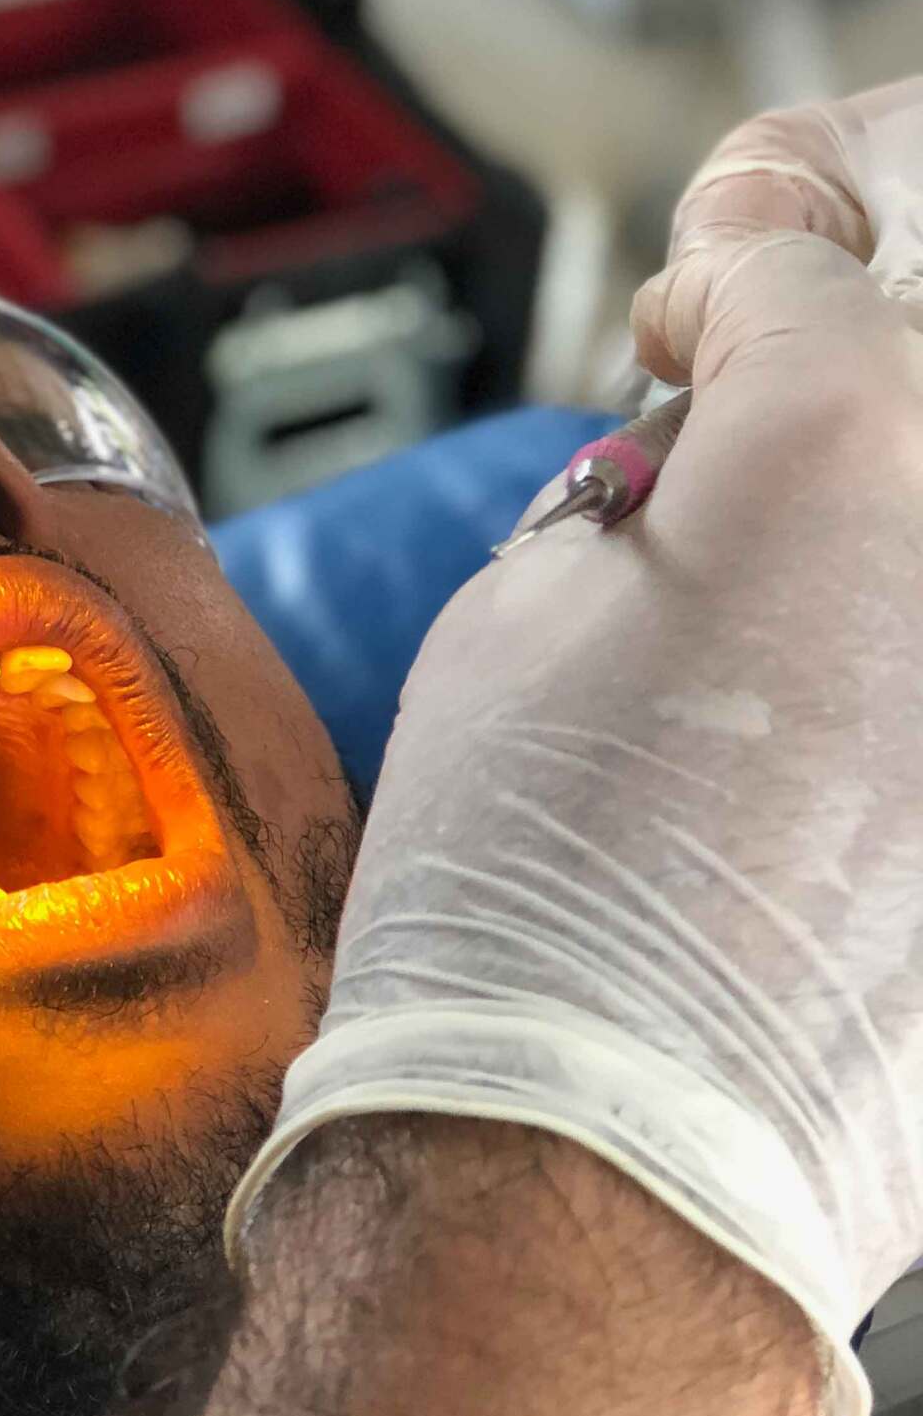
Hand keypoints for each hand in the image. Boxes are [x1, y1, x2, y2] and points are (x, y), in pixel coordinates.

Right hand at [230, 78, 922, 1415]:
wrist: (613, 1156)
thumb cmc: (543, 895)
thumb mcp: (528, 599)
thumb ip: (652, 469)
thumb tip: (711, 448)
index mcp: (854, 427)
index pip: (796, 259)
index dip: (717, 277)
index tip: (692, 320)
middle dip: (853, 342)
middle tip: (775, 396)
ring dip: (881, 513)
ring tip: (801, 589)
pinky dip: (894, 647)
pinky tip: (836, 714)